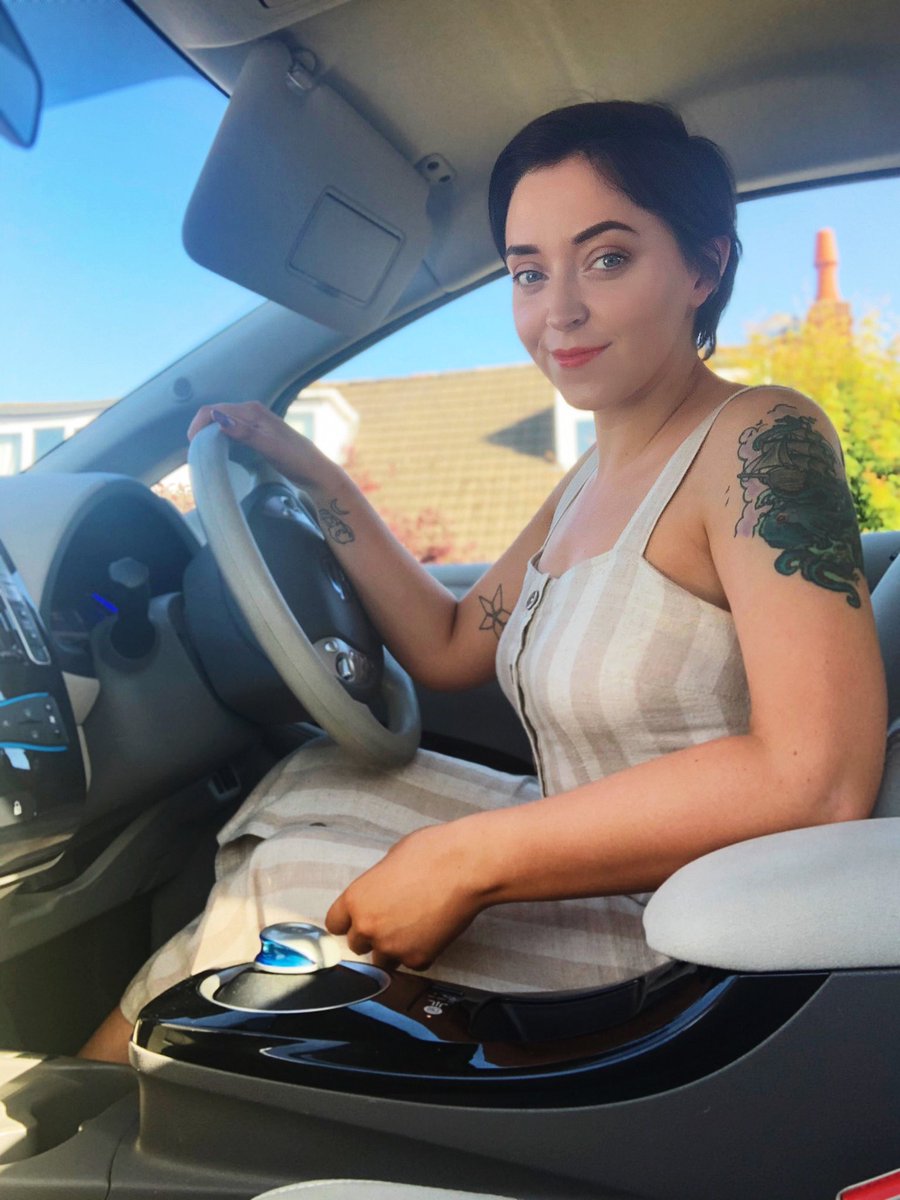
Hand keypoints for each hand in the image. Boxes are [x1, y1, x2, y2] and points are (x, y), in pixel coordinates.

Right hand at [188, 401, 323, 485]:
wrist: (315, 471)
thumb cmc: (295, 459)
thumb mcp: (270, 447)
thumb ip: (245, 433)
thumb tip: (218, 420)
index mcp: (252, 411)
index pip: (214, 410)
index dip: (198, 425)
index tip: (193, 446)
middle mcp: (251, 412)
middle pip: (215, 414)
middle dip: (201, 428)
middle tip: (195, 452)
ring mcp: (254, 422)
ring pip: (222, 422)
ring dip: (210, 433)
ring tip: (204, 452)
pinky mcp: (256, 433)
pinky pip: (231, 430)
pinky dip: (221, 438)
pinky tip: (220, 451)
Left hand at [325, 820, 490, 970]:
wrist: (466, 867)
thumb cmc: (432, 853)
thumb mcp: (391, 859)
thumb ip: (377, 884)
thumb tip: (381, 891)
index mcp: (356, 899)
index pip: (335, 924)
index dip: (348, 921)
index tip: (358, 919)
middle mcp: (368, 927)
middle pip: (357, 945)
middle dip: (373, 935)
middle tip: (394, 919)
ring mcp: (393, 947)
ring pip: (383, 960)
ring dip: (394, 948)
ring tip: (415, 927)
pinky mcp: (419, 959)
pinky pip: (412, 963)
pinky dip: (421, 952)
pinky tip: (432, 932)